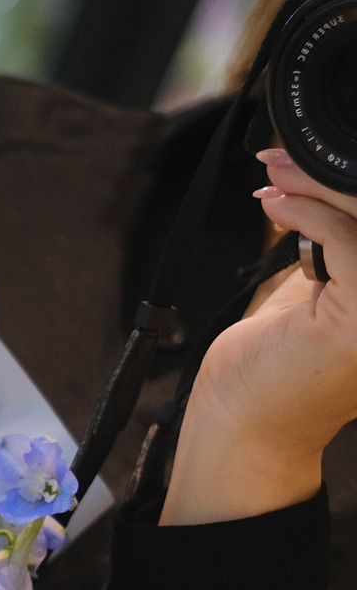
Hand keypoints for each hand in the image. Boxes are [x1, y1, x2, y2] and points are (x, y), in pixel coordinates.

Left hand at [162, 147, 356, 524]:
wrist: (242, 431)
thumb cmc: (271, 370)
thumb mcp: (315, 292)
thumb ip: (335, 246)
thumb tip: (321, 185)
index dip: (349, 184)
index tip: (302, 159)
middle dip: (335, 176)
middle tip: (280, 160)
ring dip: (317, 188)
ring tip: (271, 177)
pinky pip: (347, 240)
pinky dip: (309, 212)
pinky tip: (275, 206)